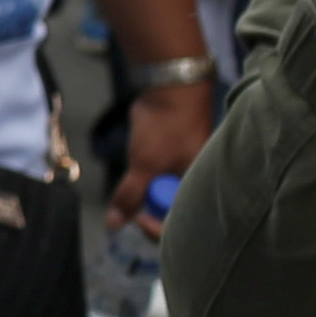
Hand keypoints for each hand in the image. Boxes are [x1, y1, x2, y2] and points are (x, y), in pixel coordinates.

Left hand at [119, 76, 214, 218]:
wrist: (170, 88)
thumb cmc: (166, 128)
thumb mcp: (145, 165)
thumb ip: (130, 196)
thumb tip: (112, 224)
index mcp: (203, 191)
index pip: (183, 225)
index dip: (158, 228)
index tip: (138, 219)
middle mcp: (200, 187)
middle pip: (173, 215)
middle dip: (151, 211)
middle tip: (133, 204)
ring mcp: (187, 175)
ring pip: (162, 197)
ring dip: (147, 194)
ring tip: (140, 183)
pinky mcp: (175, 163)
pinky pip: (159, 182)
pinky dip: (148, 180)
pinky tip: (141, 172)